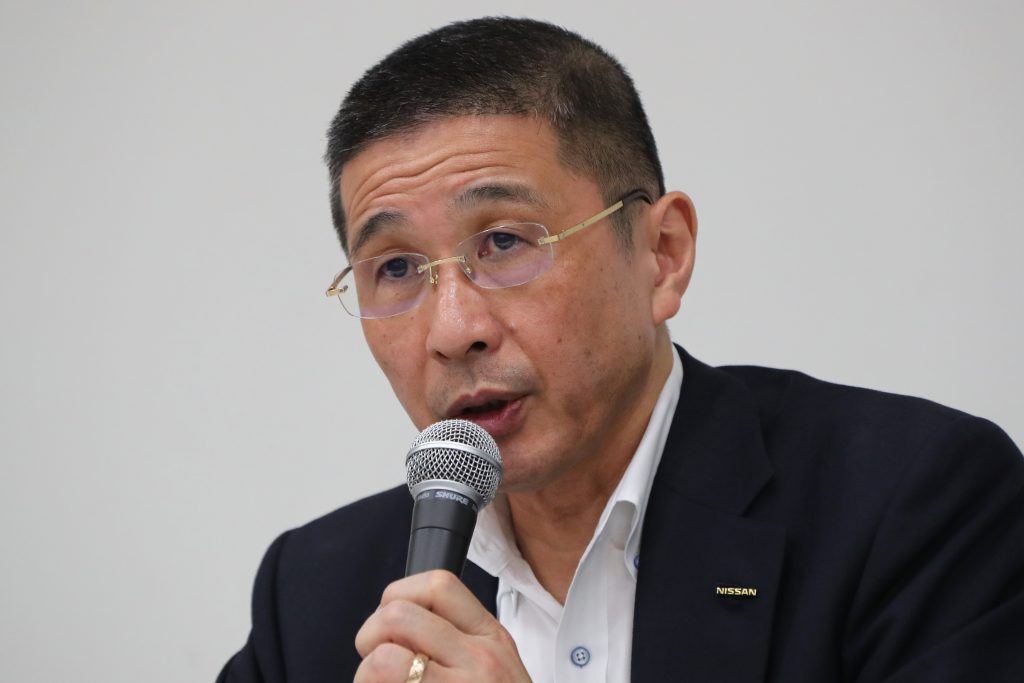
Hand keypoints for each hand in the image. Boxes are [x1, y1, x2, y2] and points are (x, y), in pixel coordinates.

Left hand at [354, 570, 531, 681]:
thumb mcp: (496, 667)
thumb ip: (456, 640)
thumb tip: (396, 624)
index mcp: (491, 638)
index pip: (438, 585)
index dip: (399, 596)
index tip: (394, 625)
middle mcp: (479, 661)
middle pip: (397, 616)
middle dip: (370, 637)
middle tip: (378, 664)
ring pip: (381, 659)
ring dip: (366, 676)